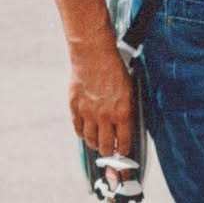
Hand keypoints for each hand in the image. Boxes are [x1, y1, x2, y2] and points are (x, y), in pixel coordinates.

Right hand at [69, 43, 134, 158]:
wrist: (93, 53)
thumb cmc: (113, 67)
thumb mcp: (128, 88)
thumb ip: (126, 109)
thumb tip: (125, 125)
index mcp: (122, 111)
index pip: (124, 141)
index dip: (124, 150)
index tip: (123, 151)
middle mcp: (105, 116)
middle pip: (106, 145)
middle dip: (109, 151)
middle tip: (109, 150)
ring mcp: (88, 113)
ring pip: (91, 140)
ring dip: (95, 144)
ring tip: (97, 142)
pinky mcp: (75, 108)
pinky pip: (78, 129)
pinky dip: (82, 133)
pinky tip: (85, 131)